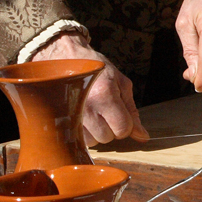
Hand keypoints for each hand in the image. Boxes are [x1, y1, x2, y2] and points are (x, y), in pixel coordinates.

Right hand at [32, 32, 145, 146]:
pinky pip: (76, 140)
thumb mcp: (121, 83)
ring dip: (94, 132)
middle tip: (103, 110)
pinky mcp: (58, 120)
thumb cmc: (96, 70)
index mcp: (105, 96)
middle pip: (107, 137)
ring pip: (92, 142)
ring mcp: (70, 115)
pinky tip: (80, 117)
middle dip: (109, 127)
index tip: (118, 112)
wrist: (64, 59)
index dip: (124, 124)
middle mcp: (86, 107)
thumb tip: (143, 136)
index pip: (123, 129)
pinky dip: (81, 133)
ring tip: (90, 112)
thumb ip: (132, 111)